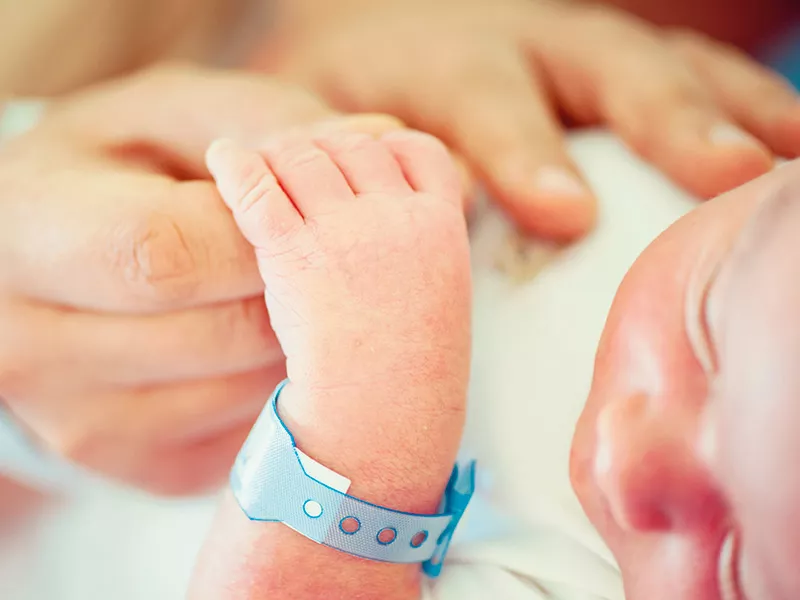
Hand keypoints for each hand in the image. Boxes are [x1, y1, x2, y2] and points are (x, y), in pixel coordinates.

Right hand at [0, 64, 401, 494]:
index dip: (264, 232)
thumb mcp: (174, 118)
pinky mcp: (143, 466)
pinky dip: (287, 387)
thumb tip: (383, 139)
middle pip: (223, 334)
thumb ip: (267, 123)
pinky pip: (253, 435)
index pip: (170, 255)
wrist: (61, 268)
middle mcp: (34, 346)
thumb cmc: (124, 174)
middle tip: (328, 253)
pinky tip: (280, 344)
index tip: (306, 208)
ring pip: (249, 394)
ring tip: (308, 295)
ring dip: (307, 341)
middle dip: (302, 289)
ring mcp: (87, 423)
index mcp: (27, 233)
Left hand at [188, 129, 470, 599]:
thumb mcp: (437, 295)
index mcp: (443, 224)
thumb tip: (384, 205)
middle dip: (320, 147)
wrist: (381, 422)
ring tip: (254, 163)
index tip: (353, 156)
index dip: (378, 143)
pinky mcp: (296, 255)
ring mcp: (348, 232)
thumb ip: (420, 241)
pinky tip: (222, 159)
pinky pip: (259, 188)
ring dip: (276, 155)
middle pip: (351, 144)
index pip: (413, 148)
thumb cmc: (407, 370)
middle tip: (292, 161)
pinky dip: (236, 165)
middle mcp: (399, 216)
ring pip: (303, 157)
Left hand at [254, 0, 799, 239]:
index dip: (522, 152)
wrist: (362, 41)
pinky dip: (734, 105)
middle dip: (663, 117)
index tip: (564, 212)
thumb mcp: (322, 127)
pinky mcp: (604, 65)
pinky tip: (780, 147)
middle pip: (599, 64)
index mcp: (437, 63)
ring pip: (660, 61)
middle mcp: (518, 44)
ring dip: (728, 108)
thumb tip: (408, 224)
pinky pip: (683, 72)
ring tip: (784, 161)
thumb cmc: (346, 103)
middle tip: (726, 172)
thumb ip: (350, 167)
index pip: (482, 101)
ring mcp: (571, 49)